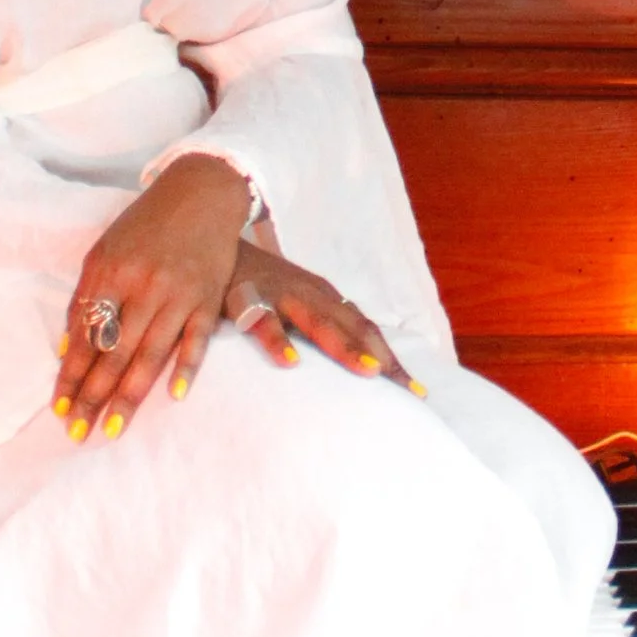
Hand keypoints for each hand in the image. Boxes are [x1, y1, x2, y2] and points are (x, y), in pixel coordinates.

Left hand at [58, 156, 253, 437]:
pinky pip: (197, 339)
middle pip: (115, 351)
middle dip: (94, 395)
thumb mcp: (103, 252)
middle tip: (79, 433)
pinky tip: (174, 396)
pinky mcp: (208, 297)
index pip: (85, 335)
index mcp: (110, 272)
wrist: (200, 193)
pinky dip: (187, 367)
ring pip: (151, 353)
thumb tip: (66, 349)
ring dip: (131, 394)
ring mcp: (179, 293)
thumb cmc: (144, 225)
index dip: (71, 374)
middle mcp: (143, 285)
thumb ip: (86, 298)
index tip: (59, 408)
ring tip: (114, 427)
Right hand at [224, 239, 418, 396]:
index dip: (391, 359)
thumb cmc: (263, 286)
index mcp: (327, 299)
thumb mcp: (297, 305)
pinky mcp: (247, 299)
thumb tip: (351, 366)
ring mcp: (282, 295)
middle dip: (381, 357)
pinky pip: (264, 323)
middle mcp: (313, 295)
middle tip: (405, 388)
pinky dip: (279, 342)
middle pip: (354, 328)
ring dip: (345, 347)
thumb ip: (320, 330)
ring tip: (368, 372)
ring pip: (319, 323)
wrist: (219, 246)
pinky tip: (290, 362)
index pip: (367, 330)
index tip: (416, 391)